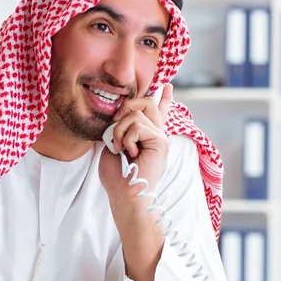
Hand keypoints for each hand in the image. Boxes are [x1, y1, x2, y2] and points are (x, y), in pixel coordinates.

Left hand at [99, 84, 172, 198]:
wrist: (124, 194)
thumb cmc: (116, 177)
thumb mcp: (113, 145)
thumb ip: (120, 128)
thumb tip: (119, 116)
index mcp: (147, 137)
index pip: (158, 113)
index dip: (164, 98)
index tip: (167, 86)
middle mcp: (157, 134)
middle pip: (146, 102)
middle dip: (126, 107)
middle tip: (115, 124)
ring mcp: (160, 137)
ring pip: (136, 113)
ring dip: (120, 130)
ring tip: (120, 148)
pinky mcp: (160, 141)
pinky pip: (138, 125)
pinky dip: (126, 138)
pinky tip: (129, 153)